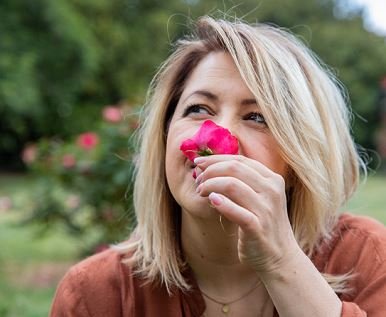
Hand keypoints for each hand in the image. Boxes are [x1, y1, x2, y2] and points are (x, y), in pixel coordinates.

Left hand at [194, 155, 299, 274]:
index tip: (197, 162)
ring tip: (200, 192)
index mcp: (273, 179)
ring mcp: (266, 209)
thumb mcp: (259, 198)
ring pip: (232, 185)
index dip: (215, 159)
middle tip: (198, 180)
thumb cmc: (263, 224)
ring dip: (210, 185)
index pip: (240, 160)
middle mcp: (272, 190)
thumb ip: (241, 181)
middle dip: (210, 171)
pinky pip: (236, 211)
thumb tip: (208, 166)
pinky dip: (221, 203)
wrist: (280, 258)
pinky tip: (211, 201)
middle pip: (235, 168)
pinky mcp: (258, 228)